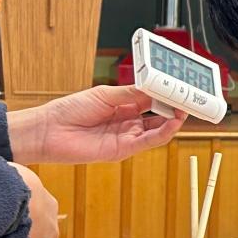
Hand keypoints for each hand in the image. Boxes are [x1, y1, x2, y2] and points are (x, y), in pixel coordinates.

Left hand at [8, 86, 185, 164]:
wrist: (47, 130)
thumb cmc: (69, 110)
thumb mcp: (104, 95)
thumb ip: (131, 93)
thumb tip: (155, 87)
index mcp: (124, 106)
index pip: (152, 100)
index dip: (167, 94)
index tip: (180, 87)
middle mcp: (128, 122)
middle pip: (159, 115)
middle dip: (175, 107)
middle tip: (190, 98)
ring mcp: (126, 137)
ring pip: (157, 130)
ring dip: (173, 120)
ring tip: (186, 110)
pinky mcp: (122, 150)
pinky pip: (148, 142)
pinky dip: (163, 133)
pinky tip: (173, 123)